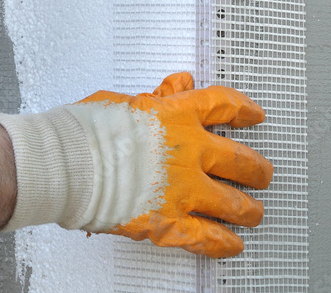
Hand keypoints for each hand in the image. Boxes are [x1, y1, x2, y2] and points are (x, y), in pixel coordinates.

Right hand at [0, 72, 273, 257]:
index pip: (224, 106)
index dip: (245, 110)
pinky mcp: (169, 223)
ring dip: (248, 209)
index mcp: (177, 114)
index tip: (254, 115)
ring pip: (233, 204)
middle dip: (256, 169)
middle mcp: (188, 151)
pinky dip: (224, 243)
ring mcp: (183, 190)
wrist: (68, 164)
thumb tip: (178, 84)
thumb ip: (159, 96)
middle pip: (240, 160)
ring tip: (253, 212)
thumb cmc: (87, 129)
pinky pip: (208, 238)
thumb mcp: (125, 100)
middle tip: (262, 173)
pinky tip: (232, 244)